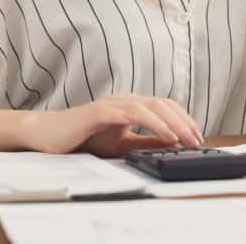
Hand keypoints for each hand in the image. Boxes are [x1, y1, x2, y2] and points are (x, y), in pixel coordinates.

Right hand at [19, 94, 203, 157]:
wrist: (48, 135)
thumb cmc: (83, 138)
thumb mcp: (121, 144)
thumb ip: (144, 143)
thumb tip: (171, 145)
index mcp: (131, 106)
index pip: (165, 107)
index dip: (183, 119)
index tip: (197, 136)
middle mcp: (125, 100)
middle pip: (162, 104)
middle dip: (183, 122)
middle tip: (197, 140)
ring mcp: (113, 104)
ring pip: (150, 106)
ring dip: (171, 123)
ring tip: (185, 139)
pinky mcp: (100, 111)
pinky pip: (131, 114)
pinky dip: (151, 123)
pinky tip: (164, 135)